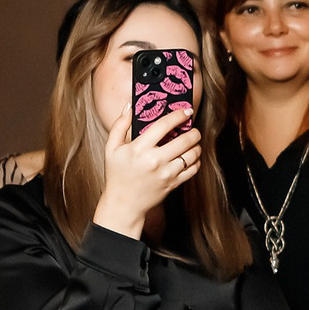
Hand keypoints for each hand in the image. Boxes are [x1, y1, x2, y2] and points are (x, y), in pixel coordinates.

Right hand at [91, 106, 200, 238]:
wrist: (124, 203)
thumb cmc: (117, 173)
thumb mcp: (111, 148)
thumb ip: (120, 125)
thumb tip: (129, 106)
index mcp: (139, 148)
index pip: (163, 125)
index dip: (178, 115)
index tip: (186, 111)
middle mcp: (155, 160)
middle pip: (184, 140)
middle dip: (193, 131)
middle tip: (193, 128)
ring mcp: (166, 173)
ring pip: (192, 155)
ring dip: (197, 146)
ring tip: (193, 142)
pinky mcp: (173, 184)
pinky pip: (193, 169)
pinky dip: (196, 161)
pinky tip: (191, 157)